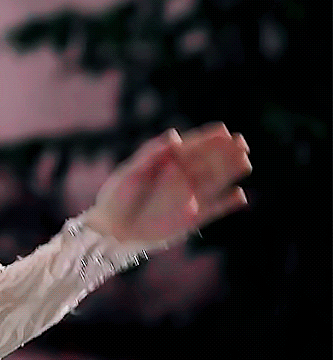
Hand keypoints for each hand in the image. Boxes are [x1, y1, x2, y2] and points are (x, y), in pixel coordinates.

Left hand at [87, 122, 251, 245]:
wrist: (114, 228)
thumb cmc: (118, 195)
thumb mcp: (133, 171)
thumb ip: (153, 153)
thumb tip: (175, 135)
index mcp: (167, 163)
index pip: (192, 147)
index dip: (208, 138)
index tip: (224, 131)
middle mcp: (180, 178)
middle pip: (208, 162)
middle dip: (225, 152)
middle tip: (242, 142)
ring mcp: (188, 198)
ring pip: (215, 182)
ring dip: (230, 172)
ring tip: (246, 161)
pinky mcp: (191, 219)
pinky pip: (214, 209)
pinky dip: (227, 203)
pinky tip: (240, 194)